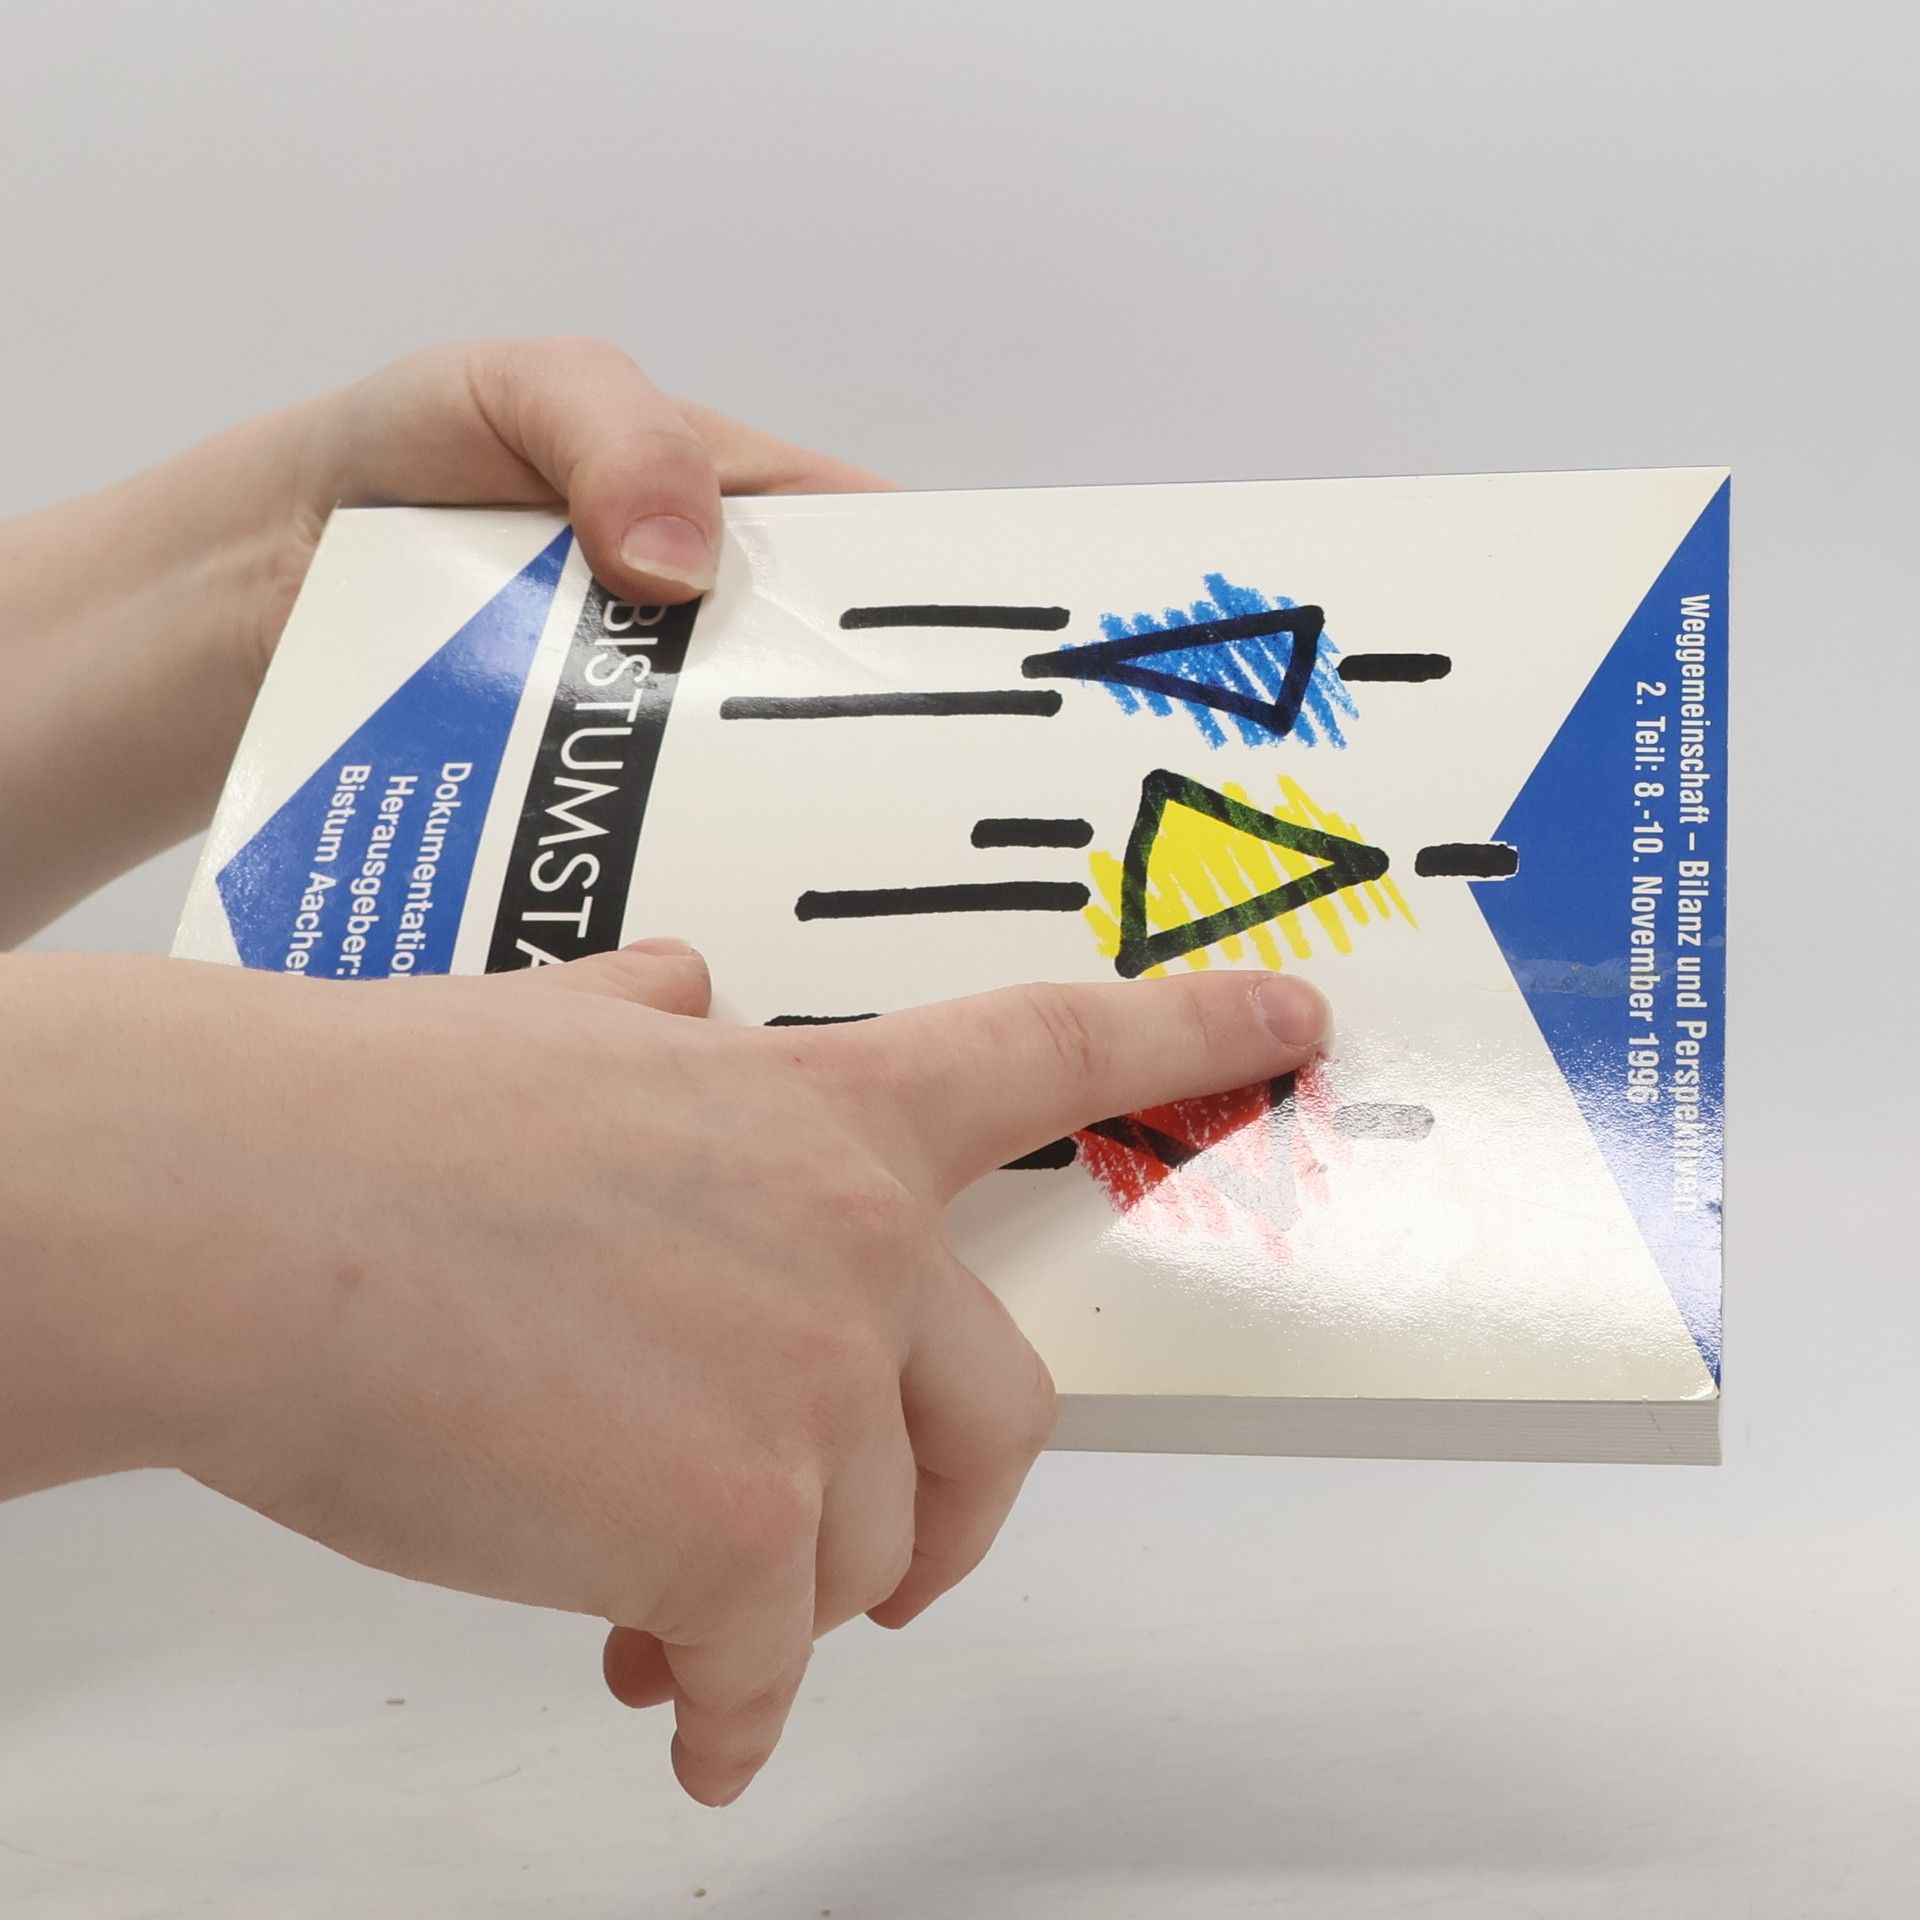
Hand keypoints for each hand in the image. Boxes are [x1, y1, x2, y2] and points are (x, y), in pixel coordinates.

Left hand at [0, 335, 884, 940]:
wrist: (252, 588)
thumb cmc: (408, 453)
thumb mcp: (520, 388)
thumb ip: (614, 433)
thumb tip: (682, 562)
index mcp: (752, 521)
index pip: (894, 574)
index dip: (960, 631)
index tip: (1014, 708)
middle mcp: (726, 639)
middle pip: (846, 709)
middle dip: (898, 769)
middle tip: (949, 845)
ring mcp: (663, 734)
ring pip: (766, 800)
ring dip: (800, 849)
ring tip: (862, 925)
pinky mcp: (596, 811)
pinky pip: (669, 853)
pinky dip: (695, 886)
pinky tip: (724, 938)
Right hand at [0, 946, 1329, 1804]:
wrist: (242, 1213)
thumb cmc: (366, 1121)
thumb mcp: (551, 1035)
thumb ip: (652, 1027)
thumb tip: (681, 996)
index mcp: (819, 1111)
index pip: (1048, 1056)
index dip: (1186, 1038)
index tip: (1286, 1024)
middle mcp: (849, 1242)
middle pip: (996, 1408)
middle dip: (946, 1506)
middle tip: (884, 1556)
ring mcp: (806, 1387)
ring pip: (865, 1544)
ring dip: (779, 1594)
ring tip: (661, 1606)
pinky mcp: (728, 1530)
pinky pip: (764, 1659)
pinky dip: (726, 1705)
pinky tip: (678, 1712)